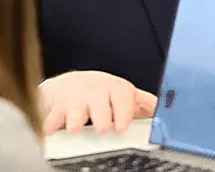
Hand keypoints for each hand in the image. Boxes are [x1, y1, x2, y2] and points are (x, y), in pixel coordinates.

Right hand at [40, 70, 157, 134]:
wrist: (71, 84)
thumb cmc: (102, 92)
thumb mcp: (122, 94)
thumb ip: (142, 102)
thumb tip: (165, 110)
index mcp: (114, 88)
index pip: (122, 95)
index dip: (123, 110)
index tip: (123, 125)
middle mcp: (95, 91)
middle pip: (98, 102)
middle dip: (101, 116)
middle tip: (104, 128)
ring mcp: (75, 98)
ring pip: (74, 108)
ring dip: (75, 119)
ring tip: (75, 128)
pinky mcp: (57, 106)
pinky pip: (52, 115)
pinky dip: (50, 123)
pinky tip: (50, 130)